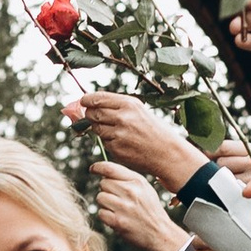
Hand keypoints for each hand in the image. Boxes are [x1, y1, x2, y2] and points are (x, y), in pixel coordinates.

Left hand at [77, 94, 206, 190]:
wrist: (166, 152)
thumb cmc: (152, 129)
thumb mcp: (138, 110)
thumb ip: (115, 106)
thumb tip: (87, 104)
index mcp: (129, 104)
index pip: (97, 98)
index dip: (87, 100)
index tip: (84, 102)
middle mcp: (122, 117)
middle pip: (92, 113)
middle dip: (91, 115)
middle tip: (98, 117)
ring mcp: (119, 134)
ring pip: (96, 128)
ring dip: (100, 129)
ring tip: (117, 131)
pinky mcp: (116, 149)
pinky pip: (104, 142)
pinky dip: (109, 142)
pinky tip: (123, 142)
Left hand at [94, 163, 187, 250]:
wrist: (160, 233)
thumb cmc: (150, 210)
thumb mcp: (145, 189)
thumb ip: (127, 179)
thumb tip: (105, 173)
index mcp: (137, 181)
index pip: (110, 168)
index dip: (98, 167)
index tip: (93, 169)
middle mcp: (130, 192)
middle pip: (103, 183)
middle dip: (106, 190)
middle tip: (117, 199)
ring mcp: (123, 207)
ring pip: (100, 198)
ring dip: (105, 204)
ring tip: (118, 210)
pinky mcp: (118, 221)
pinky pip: (100, 213)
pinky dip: (106, 217)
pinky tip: (117, 219)